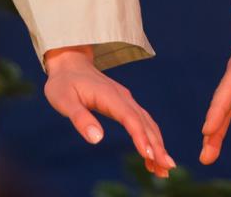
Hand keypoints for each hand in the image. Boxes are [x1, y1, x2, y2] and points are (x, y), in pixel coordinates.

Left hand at [42, 45, 173, 178]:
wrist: (69, 62)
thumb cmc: (63, 84)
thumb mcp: (64, 101)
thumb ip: (80, 118)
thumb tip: (96, 139)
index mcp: (110, 96)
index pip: (130, 118)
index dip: (141, 137)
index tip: (149, 155)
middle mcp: (123, 98)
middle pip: (145, 123)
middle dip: (157, 146)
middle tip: (167, 168)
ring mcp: (126, 100)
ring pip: (147, 124)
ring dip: (157, 144)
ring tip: (163, 168)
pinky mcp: (125, 105)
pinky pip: (142, 122)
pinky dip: (150, 138)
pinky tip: (151, 155)